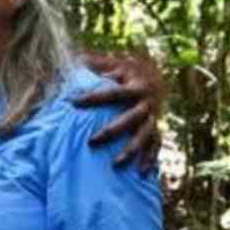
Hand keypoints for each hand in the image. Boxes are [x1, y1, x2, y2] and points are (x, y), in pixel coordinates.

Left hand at [74, 52, 164, 171]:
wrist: (157, 78)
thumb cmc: (127, 71)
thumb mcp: (113, 63)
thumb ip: (95, 62)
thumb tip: (72, 55)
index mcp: (136, 87)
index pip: (113, 93)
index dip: (93, 98)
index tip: (73, 102)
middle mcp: (147, 104)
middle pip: (130, 120)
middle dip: (111, 131)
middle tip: (90, 141)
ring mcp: (154, 118)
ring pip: (144, 136)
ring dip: (130, 151)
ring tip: (115, 164)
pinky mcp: (156, 128)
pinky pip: (155, 146)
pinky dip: (149, 159)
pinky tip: (141, 173)